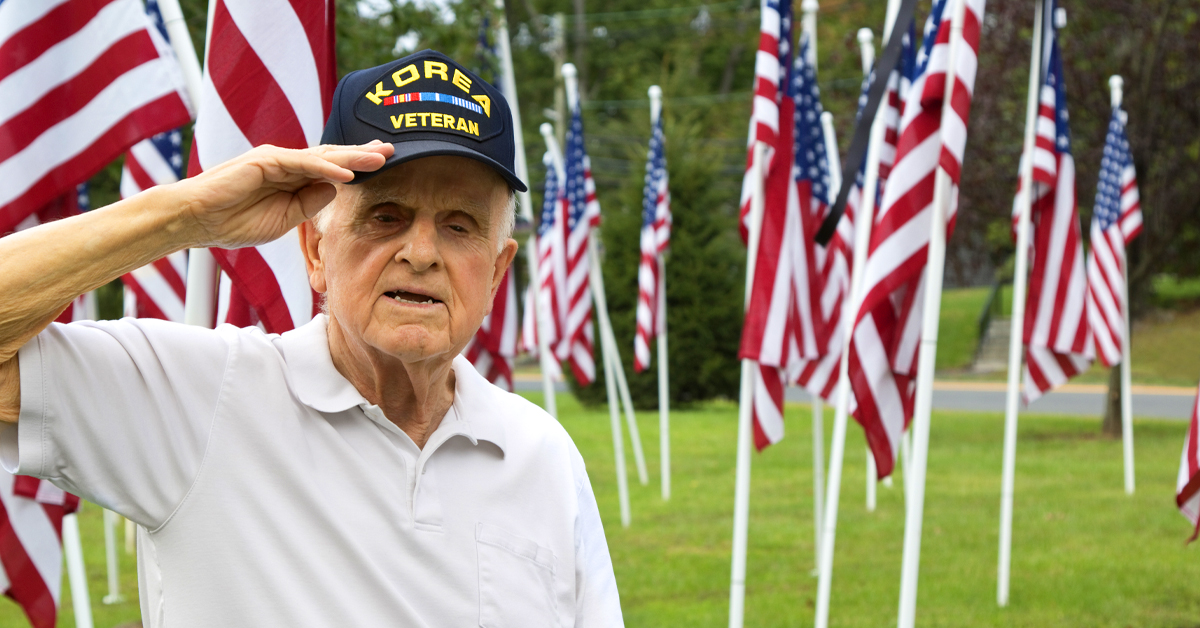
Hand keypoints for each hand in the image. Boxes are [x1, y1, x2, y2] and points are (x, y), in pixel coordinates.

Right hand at [177, 142, 392, 248]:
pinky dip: (326, 168)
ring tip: (381, 158)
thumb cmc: (234, 222)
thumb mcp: (284, 220)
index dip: (357, 166)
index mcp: (291, 177)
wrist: (196, 221)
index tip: (383, 164)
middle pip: (332, 156)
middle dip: (363, 154)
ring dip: (352, 158)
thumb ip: (309, 204)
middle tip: (393, 149)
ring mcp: (276, 159)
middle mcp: (286, 163)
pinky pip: (302, 164)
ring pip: (322, 156)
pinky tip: (347, 174)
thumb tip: (336, 189)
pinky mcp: (265, 160)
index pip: (331, 169)